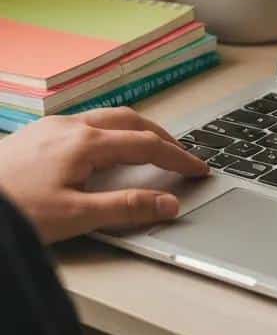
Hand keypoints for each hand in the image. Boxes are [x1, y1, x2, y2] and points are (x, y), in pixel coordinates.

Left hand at [0, 108, 208, 243]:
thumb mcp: (76, 217)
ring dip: (137, 130)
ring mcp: (51, 127)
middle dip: (162, 137)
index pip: (147, 146)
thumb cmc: (15, 211)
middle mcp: (71, 127)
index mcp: (86, 143)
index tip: (200, 169)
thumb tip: (169, 204)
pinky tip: (106, 149)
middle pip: (131, 121)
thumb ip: (127, 208)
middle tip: (182, 156)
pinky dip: (111, 131)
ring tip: (151, 148)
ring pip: (107, 118)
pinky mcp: (35, 135)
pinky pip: (85, 122)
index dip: (179, 158)